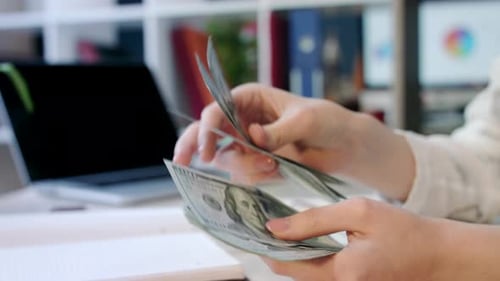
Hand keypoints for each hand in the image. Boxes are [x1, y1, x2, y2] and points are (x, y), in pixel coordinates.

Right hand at [174, 83, 414, 199]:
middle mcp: (243, 118)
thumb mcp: (305, 121)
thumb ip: (278, 130)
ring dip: (244, 167)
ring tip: (271, 166)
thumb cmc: (326, 121)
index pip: (217, 110)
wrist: (342, 146)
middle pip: (207, 132)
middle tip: (182, 162)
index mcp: (250, 98)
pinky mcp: (256, 161)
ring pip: (226, 158)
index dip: (207, 129)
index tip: (208, 152)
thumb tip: (253, 137)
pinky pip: (242, 173)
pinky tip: (275, 171)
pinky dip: (255, 176)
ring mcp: (247, 142)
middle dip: (194, 145)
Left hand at [263, 198, 459, 280]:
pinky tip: (301, 237)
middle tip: (259, 221)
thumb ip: (314, 220)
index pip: (287, 265)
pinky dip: (305, 257)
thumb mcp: (359, 213)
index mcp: (343, 274)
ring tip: (277, 226)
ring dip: (289, 252)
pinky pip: (318, 274)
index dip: (265, 246)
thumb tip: (275, 227)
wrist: (437, 256)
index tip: (248, 227)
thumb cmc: (404, 231)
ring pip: (303, 274)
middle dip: (274, 248)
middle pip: (292, 273)